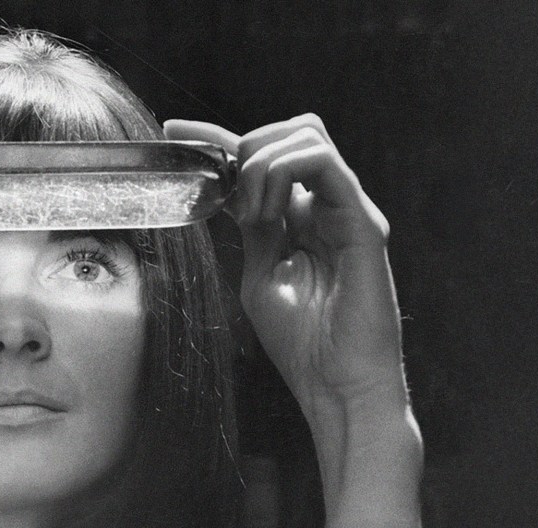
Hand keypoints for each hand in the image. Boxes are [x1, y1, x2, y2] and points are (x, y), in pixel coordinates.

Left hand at [166, 115, 407, 427]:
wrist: (337, 386)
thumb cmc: (304, 344)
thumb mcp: (261, 275)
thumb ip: (251, 231)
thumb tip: (226, 194)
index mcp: (305, 218)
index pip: (265, 156)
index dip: (217, 138)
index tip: (174, 131)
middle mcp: (329, 206)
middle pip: (291, 131)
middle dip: (244, 148)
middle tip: (226, 194)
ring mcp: (349, 210)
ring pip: (307, 136)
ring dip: (261, 165)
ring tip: (251, 213)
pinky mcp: (364, 222)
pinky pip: (325, 164)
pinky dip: (284, 174)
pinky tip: (269, 214)